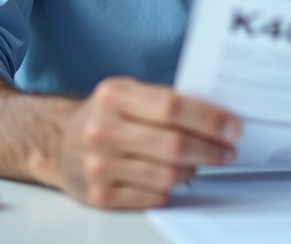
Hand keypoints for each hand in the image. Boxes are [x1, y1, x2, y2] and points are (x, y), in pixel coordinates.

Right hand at [47, 77, 240, 208]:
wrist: (58, 143)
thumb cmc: (103, 116)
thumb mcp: (126, 93)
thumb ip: (164, 101)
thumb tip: (216, 117)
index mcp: (113, 96)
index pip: (172, 107)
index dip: (208, 119)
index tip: (232, 127)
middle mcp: (102, 130)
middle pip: (172, 144)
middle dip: (210, 149)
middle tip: (227, 151)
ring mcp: (99, 165)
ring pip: (166, 175)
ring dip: (191, 170)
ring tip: (198, 163)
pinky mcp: (99, 195)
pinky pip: (152, 197)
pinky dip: (169, 189)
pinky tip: (172, 178)